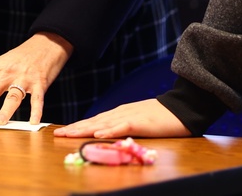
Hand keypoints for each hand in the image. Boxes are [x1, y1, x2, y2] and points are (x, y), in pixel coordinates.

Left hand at [0, 31, 72, 124]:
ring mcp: (24, 78)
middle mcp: (7, 73)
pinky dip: (36, 111)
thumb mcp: (1, 63)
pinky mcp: (40, 83)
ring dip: (5, 111)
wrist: (46, 43)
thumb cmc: (21, 57)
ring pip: (12, 97)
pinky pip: (37, 100)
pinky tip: (33, 122)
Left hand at [53, 99, 190, 138]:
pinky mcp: (142, 121)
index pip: (95, 121)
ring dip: (85, 128)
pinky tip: (99, 133)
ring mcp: (131, 116)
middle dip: (75, 128)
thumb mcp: (140, 121)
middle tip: (58, 134)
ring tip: (70, 134)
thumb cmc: (163, 116)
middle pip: (94, 121)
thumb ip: (124, 126)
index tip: (62, 132)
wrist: (184, 106)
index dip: (78, 126)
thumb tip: (108, 134)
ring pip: (104, 123)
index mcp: (120, 113)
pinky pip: (123, 126)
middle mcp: (121, 113)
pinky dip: (110, 129)